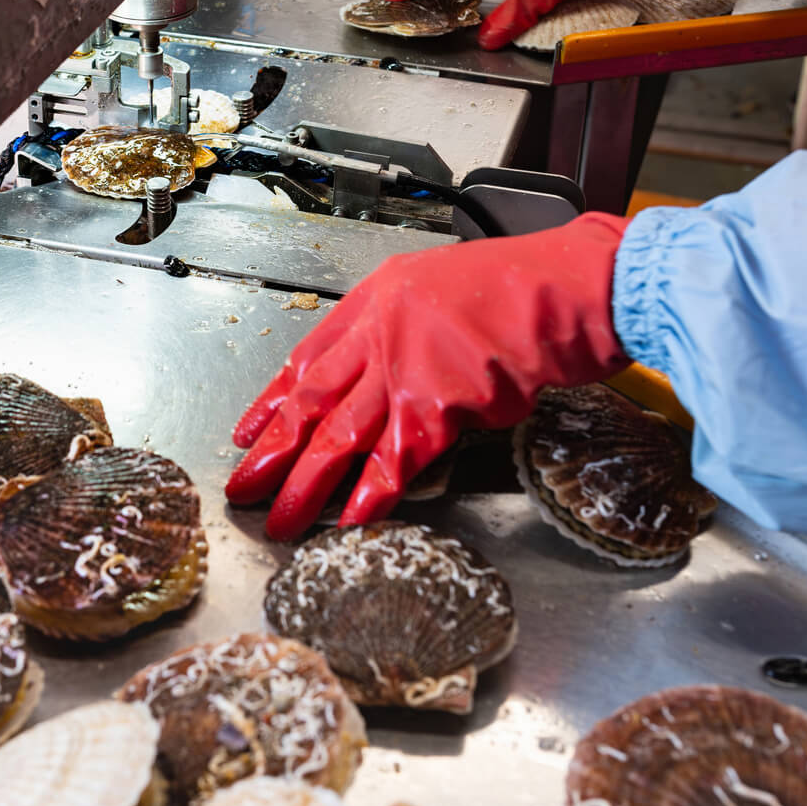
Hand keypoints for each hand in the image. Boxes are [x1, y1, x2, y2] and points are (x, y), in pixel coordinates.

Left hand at [226, 214, 631, 539]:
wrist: (564, 287)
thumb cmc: (518, 285)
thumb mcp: (438, 287)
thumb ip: (401, 329)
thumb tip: (383, 376)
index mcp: (373, 302)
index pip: (305, 358)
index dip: (271, 402)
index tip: (247, 432)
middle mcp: (378, 334)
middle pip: (309, 402)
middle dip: (271, 451)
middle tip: (242, 487)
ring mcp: (404, 369)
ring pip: (339, 436)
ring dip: (306, 484)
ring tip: (280, 520)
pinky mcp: (438, 404)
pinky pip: (395, 460)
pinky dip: (372, 493)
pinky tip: (349, 519)